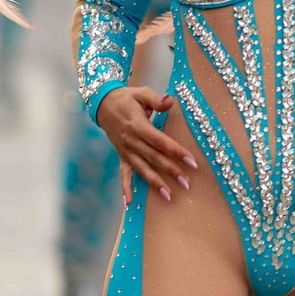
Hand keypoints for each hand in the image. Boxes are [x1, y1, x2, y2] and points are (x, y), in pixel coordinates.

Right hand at [96, 86, 197, 204]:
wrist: (103, 104)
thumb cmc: (127, 98)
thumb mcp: (142, 93)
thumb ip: (156, 99)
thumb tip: (169, 101)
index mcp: (138, 126)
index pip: (160, 142)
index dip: (176, 151)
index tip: (191, 161)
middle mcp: (131, 141)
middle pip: (154, 158)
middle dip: (171, 171)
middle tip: (187, 182)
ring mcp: (125, 151)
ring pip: (142, 169)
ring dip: (155, 183)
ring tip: (168, 196)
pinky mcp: (121, 156)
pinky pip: (123, 174)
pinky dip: (125, 188)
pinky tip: (129, 203)